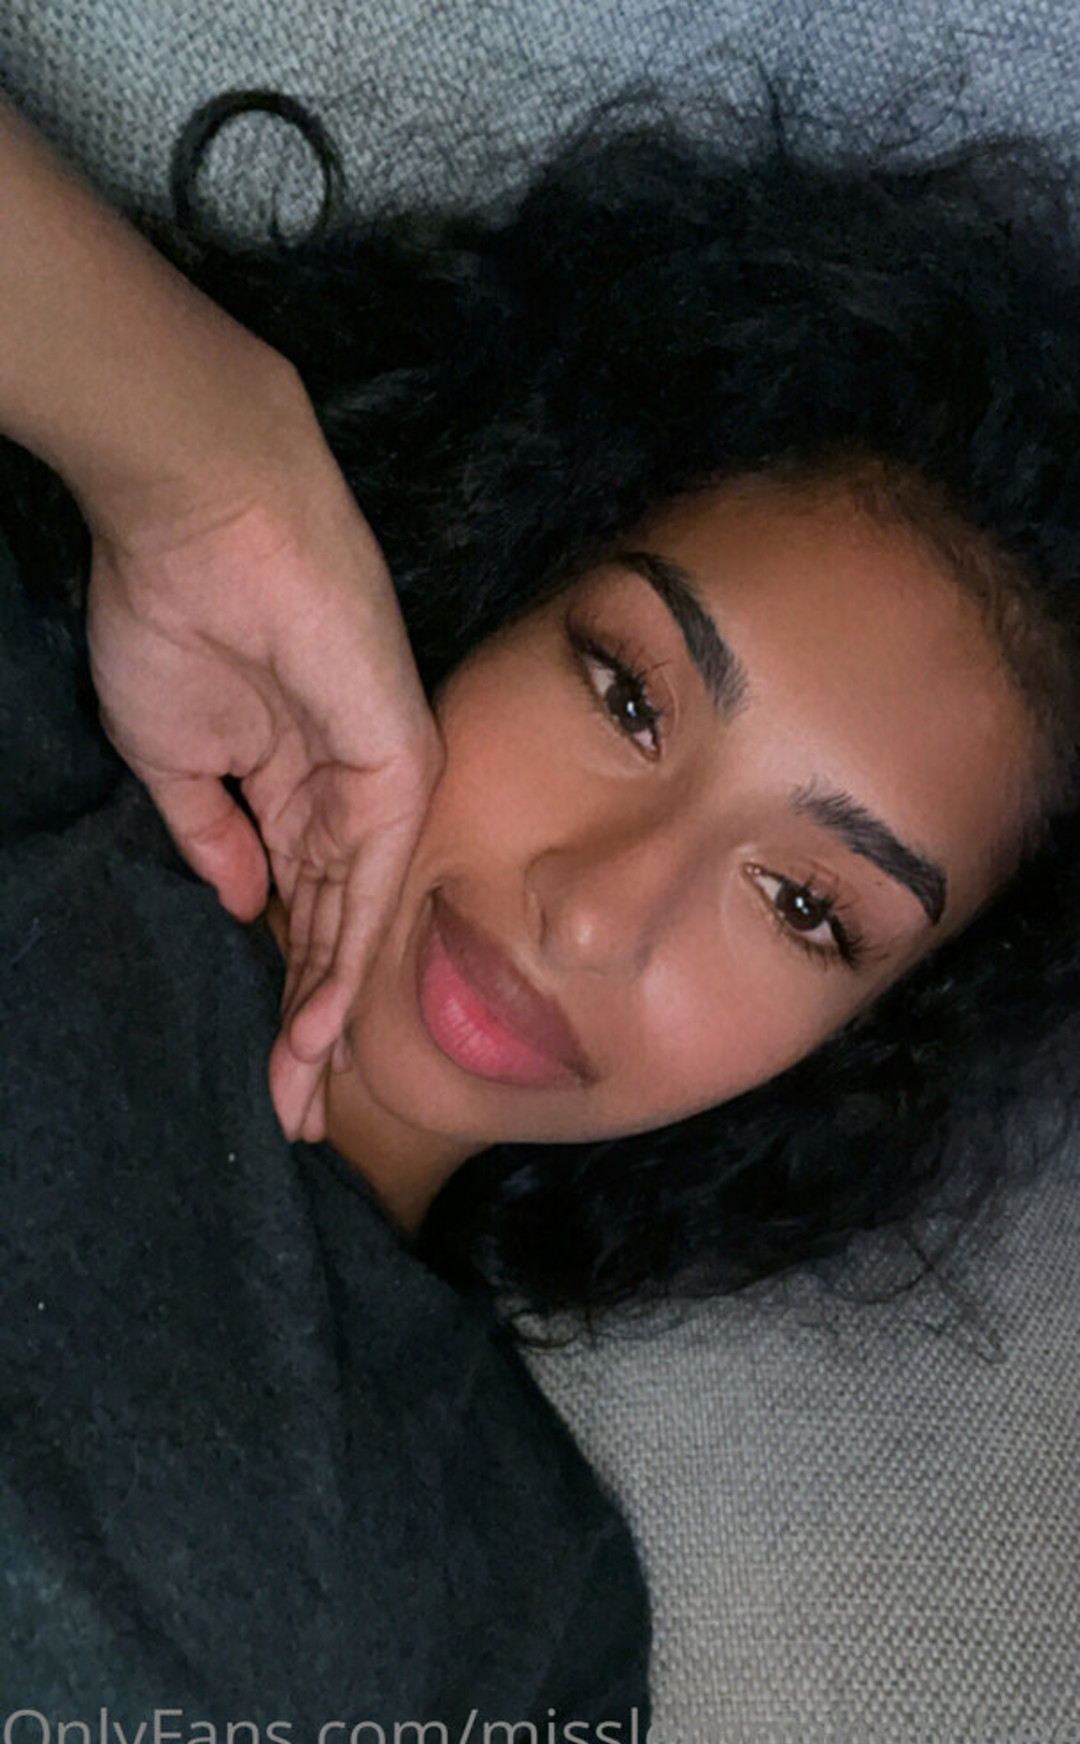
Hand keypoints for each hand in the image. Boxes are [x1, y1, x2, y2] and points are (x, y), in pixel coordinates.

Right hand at [86, 434, 442, 1142]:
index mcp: (297, 787)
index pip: (297, 909)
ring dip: (327, 1015)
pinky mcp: (398, 764)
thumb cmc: (179, 619)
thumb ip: (211, 834)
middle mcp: (348, 795)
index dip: (282, 989)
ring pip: (358, 921)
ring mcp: (378, 781)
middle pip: (334, 931)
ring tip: (302, 1098)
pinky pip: (373, 879)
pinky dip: (345, 958)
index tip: (267, 1069)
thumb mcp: (173, 756)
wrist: (202, 523)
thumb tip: (237, 901)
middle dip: (310, 1026)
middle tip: (293, 1113)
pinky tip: (319, 1029)